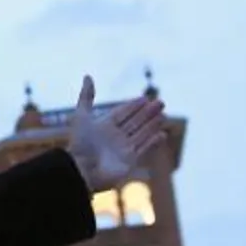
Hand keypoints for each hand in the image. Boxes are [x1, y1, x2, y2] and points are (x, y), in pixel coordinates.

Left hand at [64, 75, 166, 191]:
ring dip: (152, 125)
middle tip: (161, 102)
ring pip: (140, 134)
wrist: (82, 170)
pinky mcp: (129, 163)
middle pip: (133, 122)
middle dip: (147, 113)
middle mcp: (113, 138)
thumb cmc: (80, 143)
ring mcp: (121, 151)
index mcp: (102, 127)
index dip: (133, 106)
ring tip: (164, 115)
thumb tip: (87, 76)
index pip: (121, 113)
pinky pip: (143, 150)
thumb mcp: (82, 116)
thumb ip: (86, 97)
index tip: (144, 98)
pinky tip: (162, 134)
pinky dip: (152, 142)